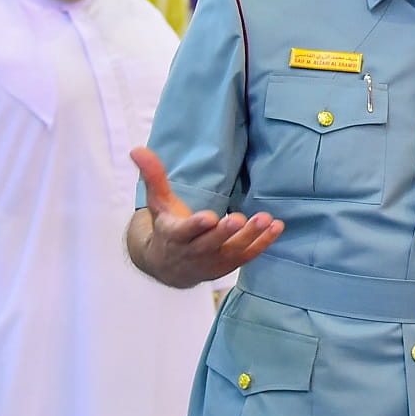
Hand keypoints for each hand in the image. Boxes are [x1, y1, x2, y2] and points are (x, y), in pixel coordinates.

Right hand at [131, 147, 284, 288]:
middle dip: (225, 232)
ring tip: (266, 219)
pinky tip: (277, 226)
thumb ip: (153, 176)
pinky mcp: (230, 263)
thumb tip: (137, 148)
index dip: (196, 226)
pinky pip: (249, 254)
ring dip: (251, 235)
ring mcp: (214, 260)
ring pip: (233, 249)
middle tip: (238, 218)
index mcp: (175, 235)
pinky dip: (264, 242)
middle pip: (210, 242)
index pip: (185, 231)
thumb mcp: (159, 203)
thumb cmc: (167, 227)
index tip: (208, 217)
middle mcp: (194, 251)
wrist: (171, 267)